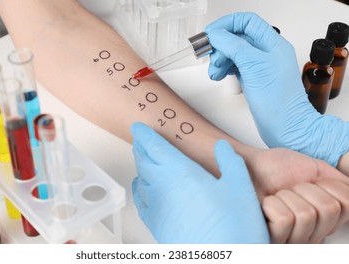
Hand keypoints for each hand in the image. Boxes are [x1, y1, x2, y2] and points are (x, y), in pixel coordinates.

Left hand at [130, 122, 268, 243]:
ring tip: (143, 159)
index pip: (155, 147)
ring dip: (140, 166)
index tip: (139, 128)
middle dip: (141, 147)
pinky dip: (138, 188)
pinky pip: (140, 200)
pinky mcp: (155, 224)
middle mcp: (162, 187)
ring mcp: (156, 207)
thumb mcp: (240, 187)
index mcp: (180, 172)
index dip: (145, 135)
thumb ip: (230, 162)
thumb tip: (222, 148)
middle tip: (140, 140)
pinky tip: (141, 188)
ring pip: (141, 179)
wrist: (219, 261)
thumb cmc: (231, 229)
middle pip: (144, 161)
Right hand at [204, 12, 348, 166]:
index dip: (226, 24)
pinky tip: (219, 76)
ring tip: (214, 72)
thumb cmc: (278, 101)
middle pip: (237, 37)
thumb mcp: (253, 66)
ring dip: (220, 59)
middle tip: (210, 58)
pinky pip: (235, 66)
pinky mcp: (253, 79)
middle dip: (220, 46)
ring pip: (234, 53)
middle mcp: (266, 53)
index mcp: (272, 43)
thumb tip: (217, 34)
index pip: (247, 21)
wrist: (286, 128)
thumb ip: (233, 46)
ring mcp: (259, 66)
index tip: (209, 33)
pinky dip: (224, 69)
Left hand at [246, 147, 348, 242]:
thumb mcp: (315, 168)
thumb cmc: (276, 168)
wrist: (247, 166)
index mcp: (326, 219)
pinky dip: (272, 204)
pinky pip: (283, 219)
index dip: (327, 185)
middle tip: (290, 189)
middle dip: (306, 189)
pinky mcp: (271, 240)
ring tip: (276, 197)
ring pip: (306, 215)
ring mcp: (292, 240)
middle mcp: (313, 234)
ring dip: (287, 196)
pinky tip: (265, 206)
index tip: (309, 183)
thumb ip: (340, 182)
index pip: (347, 205)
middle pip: (329, 210)